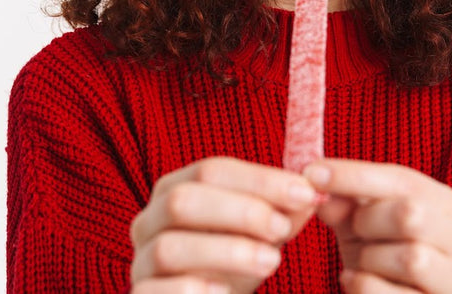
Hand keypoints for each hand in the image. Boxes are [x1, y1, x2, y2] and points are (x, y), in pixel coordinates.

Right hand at [129, 157, 319, 293]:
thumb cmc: (231, 265)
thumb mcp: (260, 234)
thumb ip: (282, 212)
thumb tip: (311, 192)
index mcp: (175, 189)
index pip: (212, 171)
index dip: (260, 180)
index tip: (305, 192)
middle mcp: (148, 221)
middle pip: (182, 201)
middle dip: (240, 211)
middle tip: (282, 228)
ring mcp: (139, 262)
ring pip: (170, 248)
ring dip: (226, 251)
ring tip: (271, 262)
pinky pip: (154, 291)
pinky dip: (191, 290)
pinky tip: (225, 292)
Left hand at [306, 159, 451, 293]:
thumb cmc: (381, 257)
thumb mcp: (363, 223)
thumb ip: (345, 201)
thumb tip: (318, 182)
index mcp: (451, 208)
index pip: (404, 180)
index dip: (355, 175)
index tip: (313, 173)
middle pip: (413, 215)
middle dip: (368, 221)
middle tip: (354, 229)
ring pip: (411, 257)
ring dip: (369, 257)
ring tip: (360, 261)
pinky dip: (362, 285)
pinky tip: (354, 281)